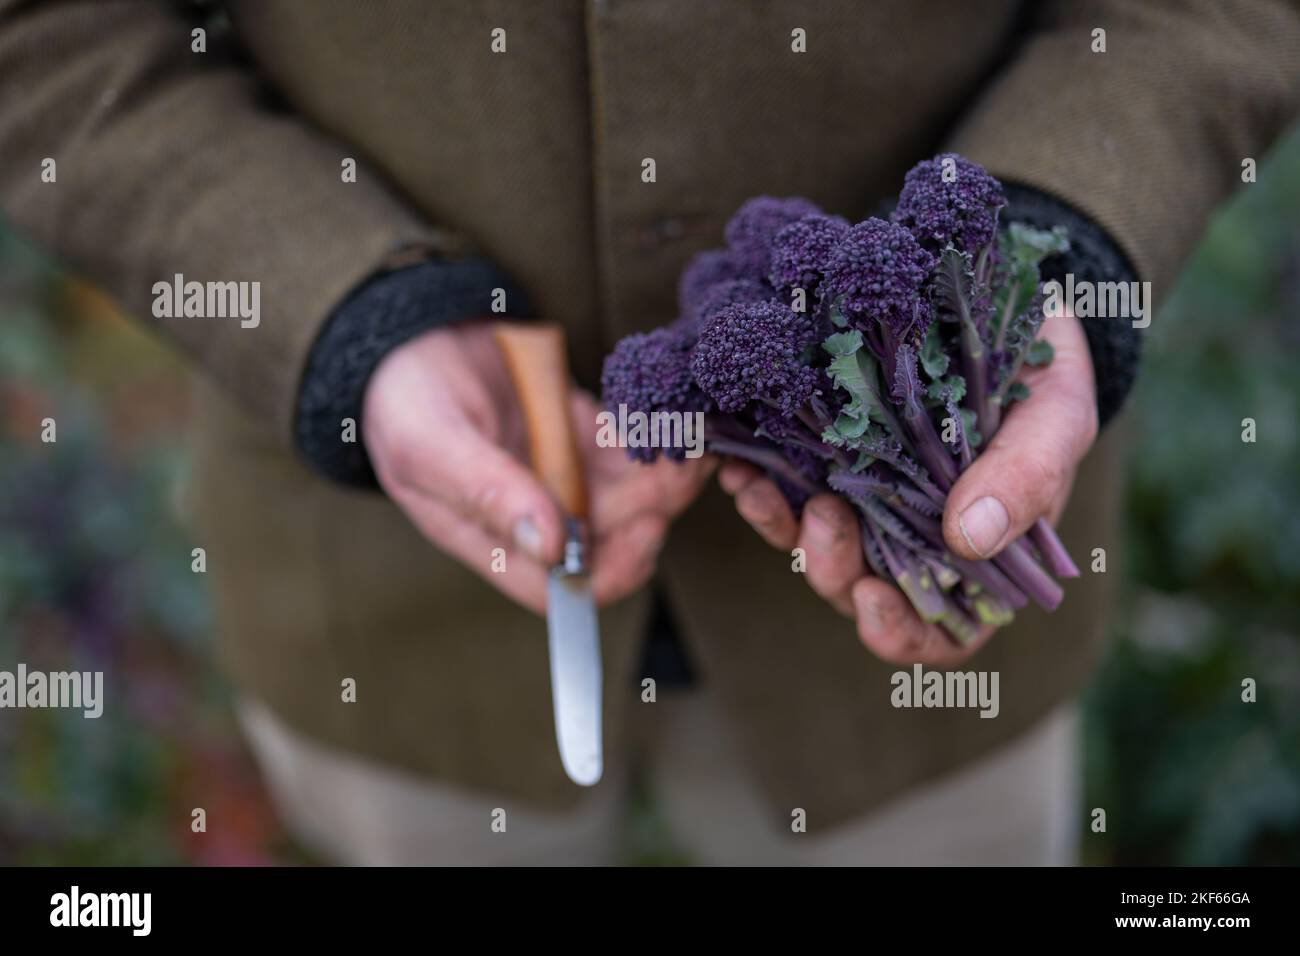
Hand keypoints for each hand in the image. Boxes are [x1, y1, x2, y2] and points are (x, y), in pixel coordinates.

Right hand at [363, 323, 712, 613]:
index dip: (610, 571)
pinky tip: (675, 420)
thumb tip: (551, 545)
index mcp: (493, 539)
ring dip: (665, 477)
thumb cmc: (403, 399)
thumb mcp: (432, 446)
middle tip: (682, 472)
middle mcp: (536, 516)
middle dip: (652, 512)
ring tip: (691, 443)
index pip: (562, 587)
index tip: (646, 531)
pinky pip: (632, 451)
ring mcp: (564, 475)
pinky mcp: (585, 435)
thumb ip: (487, 493)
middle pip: (610, 540)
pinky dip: (657, 440)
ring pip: (631, 497)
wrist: (412, 332)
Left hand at [719, 309, 1098, 663]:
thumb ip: (1026, 477)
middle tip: (825, 518)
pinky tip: (741, 466)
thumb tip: (970, 538)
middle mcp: (917, 544)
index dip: (902, 634)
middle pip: (864, 593)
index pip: (940, 632)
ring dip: (787, 531)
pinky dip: (762, 491)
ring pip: (817, 550)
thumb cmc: (1042, 377)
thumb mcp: (1054, 419)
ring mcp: (869, 507)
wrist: (998, 309)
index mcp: (978, 558)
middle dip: (835, 571)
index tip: (873, 598)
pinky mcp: (829, 466)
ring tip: (764, 488)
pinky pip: (787, 497)